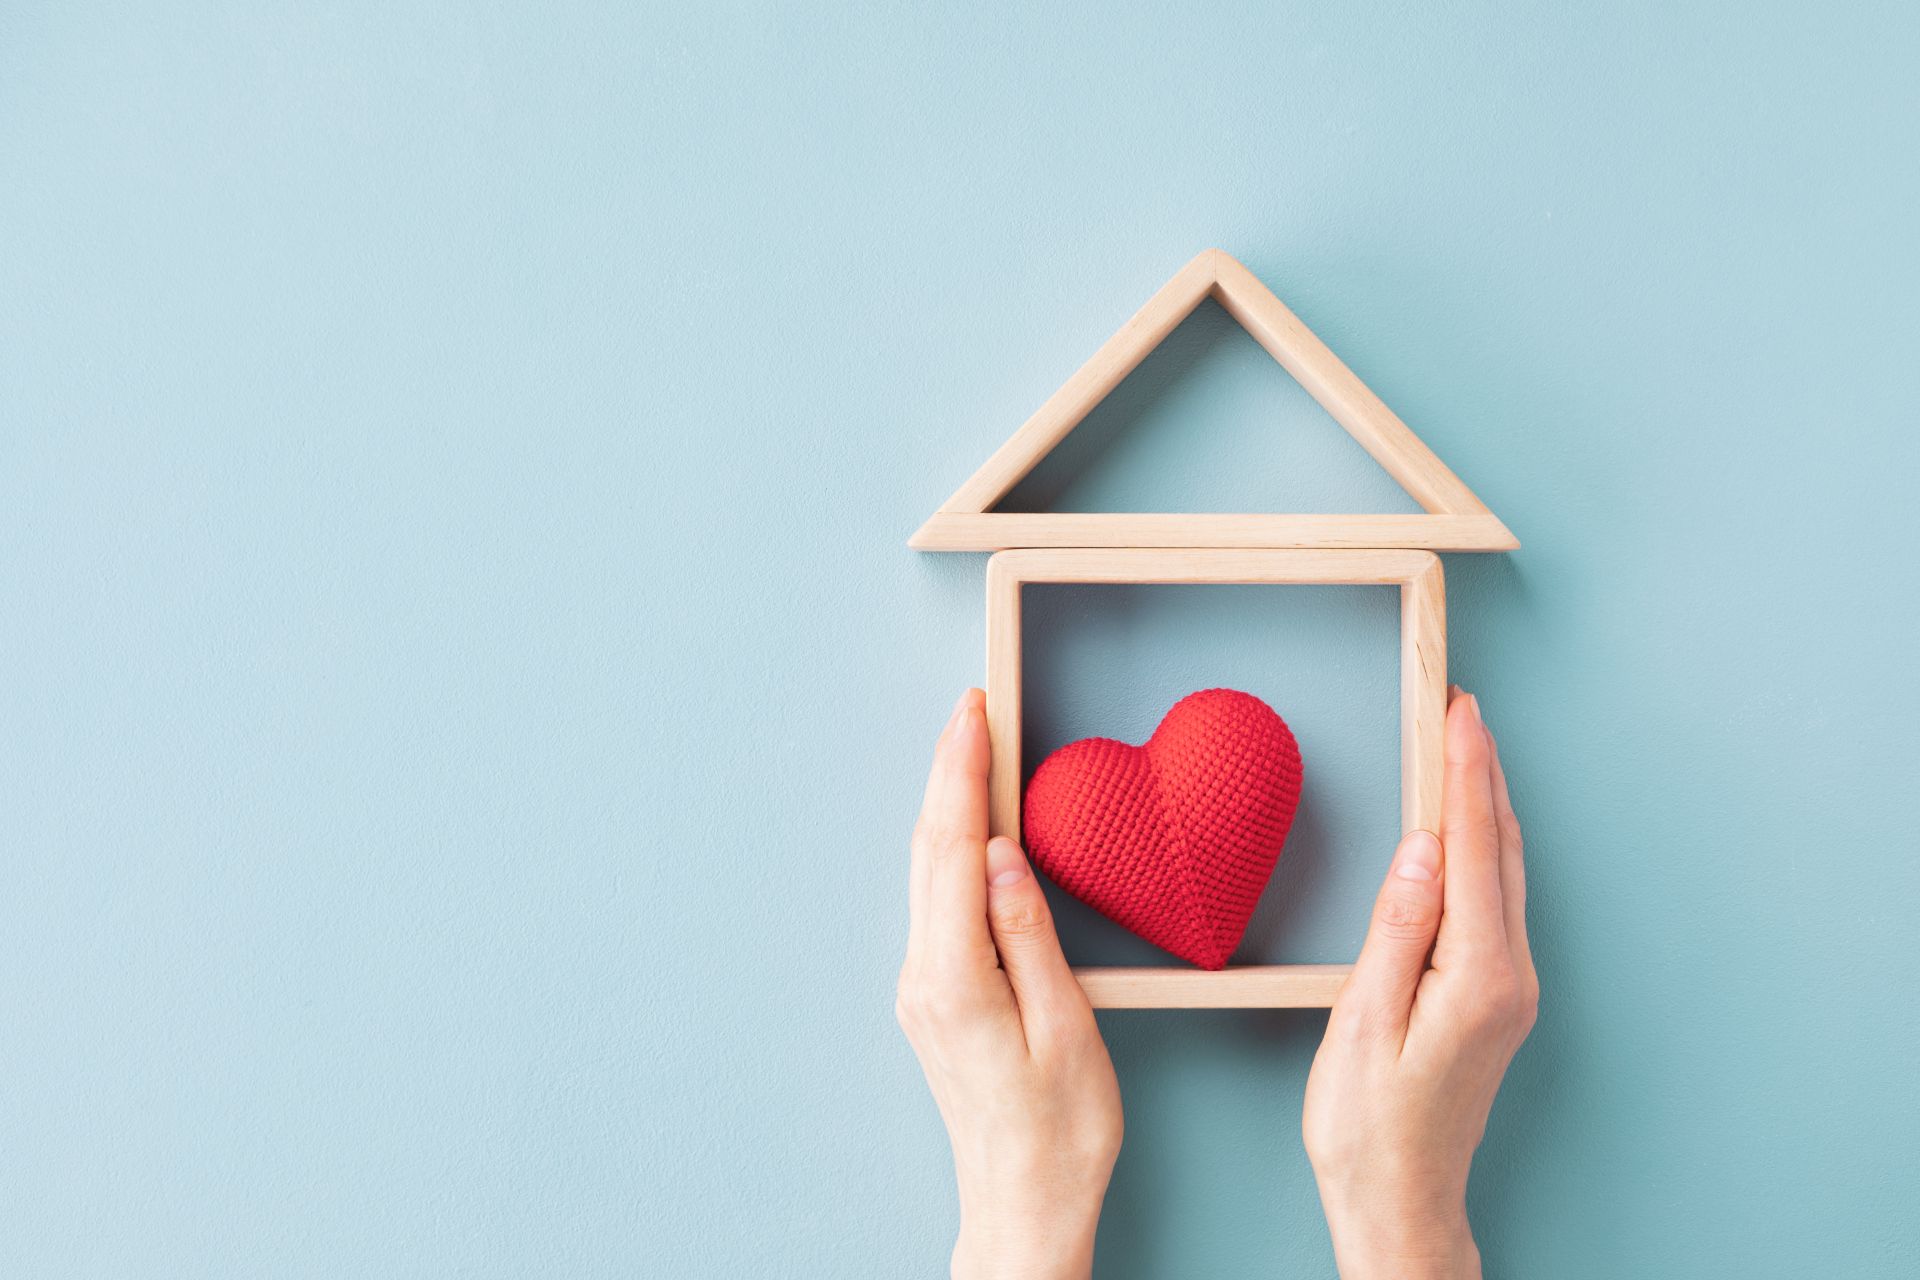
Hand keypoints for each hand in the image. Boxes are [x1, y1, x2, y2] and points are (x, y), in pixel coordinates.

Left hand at [897, 690, 1123, 1279]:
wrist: (1022, 1204)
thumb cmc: (1059, 1131)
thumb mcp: (1065, 1028)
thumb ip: (1030, 934)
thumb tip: (1003, 852)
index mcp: (956, 978)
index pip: (955, 849)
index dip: (964, 773)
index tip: (972, 714)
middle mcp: (924, 977)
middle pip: (929, 851)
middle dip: (947, 771)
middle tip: (969, 707)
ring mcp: (922, 988)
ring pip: (925, 874)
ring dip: (945, 805)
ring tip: (967, 747)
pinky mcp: (934, 998)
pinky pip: (934, 903)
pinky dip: (949, 850)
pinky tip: (968, 829)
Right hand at [1302, 690, 1537, 1278]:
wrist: (1402, 1202)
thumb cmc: (1370, 1127)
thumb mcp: (1364, 1023)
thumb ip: (1397, 932)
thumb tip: (1423, 851)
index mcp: (1479, 976)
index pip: (1471, 849)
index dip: (1465, 773)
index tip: (1461, 713)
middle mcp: (1511, 977)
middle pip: (1499, 850)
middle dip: (1482, 773)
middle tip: (1462, 708)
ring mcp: (1511, 989)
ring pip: (1503, 873)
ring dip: (1484, 807)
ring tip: (1463, 751)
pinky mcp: (1497, 998)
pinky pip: (1495, 902)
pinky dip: (1480, 850)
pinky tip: (1461, 834)